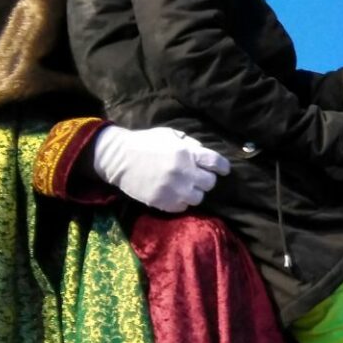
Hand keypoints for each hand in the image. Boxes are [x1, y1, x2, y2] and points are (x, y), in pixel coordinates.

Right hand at [91, 124, 231, 212]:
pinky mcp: (162, 202)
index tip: (223, 169)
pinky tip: (174, 194)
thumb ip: (189, 143)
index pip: (216, 163)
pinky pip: (182, 207)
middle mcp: (183, 172)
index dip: (223, 167)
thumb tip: (204, 153)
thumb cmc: (145, 143)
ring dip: (194, 192)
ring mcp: (173, 189)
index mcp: (187, 153)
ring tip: (185, 187)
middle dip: (206, 180)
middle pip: (210, 183)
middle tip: (198, 177)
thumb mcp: (169, 135)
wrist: (119, 158)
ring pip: (198, 198)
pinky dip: (181, 202)